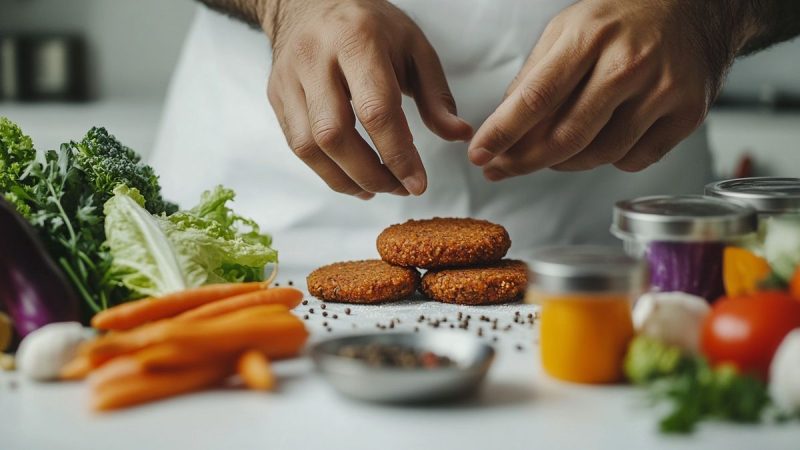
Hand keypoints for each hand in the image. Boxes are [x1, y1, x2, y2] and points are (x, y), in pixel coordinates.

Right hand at [264, 0, 472, 198]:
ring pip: (309, 145)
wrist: (310, 3)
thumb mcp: (414, 47)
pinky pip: (297, 145)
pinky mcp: (277, 95)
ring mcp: (290, 78)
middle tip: (399, 188)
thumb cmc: (369, 26)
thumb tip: (457, 134)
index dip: (398, 154)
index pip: (376, 110)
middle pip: (336, 134)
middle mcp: (316, 58)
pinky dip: (326, 170)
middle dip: (371, 172)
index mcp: (356, 40)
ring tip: (376, 188)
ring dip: (346, 178)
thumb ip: (436, 94)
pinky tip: (352, 178)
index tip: (417, 183)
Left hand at [468, 0, 740, 179]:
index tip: (479, 155)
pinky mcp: (687, 114)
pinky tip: (603, 139)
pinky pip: (633, 160)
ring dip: (564, 163)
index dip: (503, 133)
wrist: (697, 6)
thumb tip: (503, 125)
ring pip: (598, 155)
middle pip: (565, 137)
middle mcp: (628, 64)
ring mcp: (662, 91)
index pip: (536, 98)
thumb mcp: (568, 29)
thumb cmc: (624, 17)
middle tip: (501, 169)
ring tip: (552, 152)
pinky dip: (609, 159)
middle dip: (523, 162)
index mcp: (590, 37)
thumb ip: (534, 76)